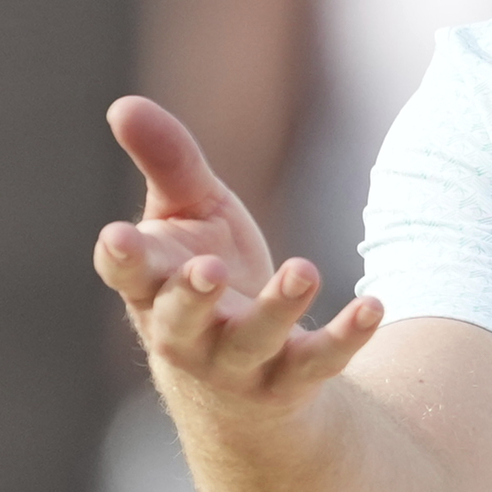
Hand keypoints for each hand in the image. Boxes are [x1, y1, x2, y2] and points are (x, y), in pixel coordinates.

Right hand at [95, 94, 382, 419]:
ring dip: (278, 308)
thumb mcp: (187, 216)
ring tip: (304, 270)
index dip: (120, 258)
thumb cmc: (202, 278)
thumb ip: (165, 163)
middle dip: (192, 295)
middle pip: (181, 319)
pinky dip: (346, 336)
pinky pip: (318, 362)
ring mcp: (238, 363)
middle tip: (208, 268)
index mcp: (151, 289)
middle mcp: (186, 333)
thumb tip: (122, 104)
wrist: (237, 387)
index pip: (127, 275)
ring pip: (253, 340)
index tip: (118, 236)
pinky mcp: (289, 379)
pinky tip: (373, 305)